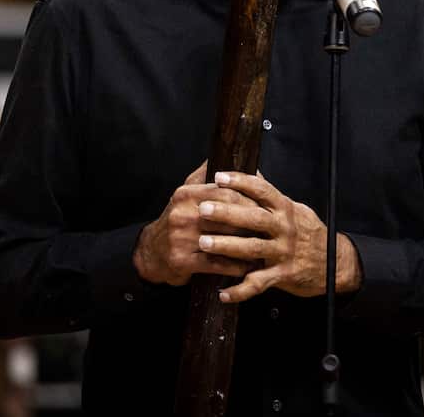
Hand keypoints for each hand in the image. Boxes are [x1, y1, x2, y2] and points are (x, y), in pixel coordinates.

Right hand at [132, 161, 255, 285]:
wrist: (151, 251)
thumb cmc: (178, 221)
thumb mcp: (187, 195)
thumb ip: (206, 176)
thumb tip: (228, 156)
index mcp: (186, 194)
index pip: (225, 191)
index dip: (249, 199)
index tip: (267, 206)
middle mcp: (182, 214)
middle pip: (227, 214)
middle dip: (252, 222)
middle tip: (271, 228)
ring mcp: (180, 238)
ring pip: (223, 239)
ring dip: (247, 246)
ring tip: (265, 248)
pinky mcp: (182, 260)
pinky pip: (216, 264)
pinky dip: (235, 266)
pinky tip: (249, 267)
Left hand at [197, 170, 361, 303]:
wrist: (335, 263)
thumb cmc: (307, 232)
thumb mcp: (294, 209)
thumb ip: (272, 196)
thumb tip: (253, 174)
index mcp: (285, 208)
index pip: (262, 190)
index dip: (240, 182)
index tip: (219, 177)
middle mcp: (284, 228)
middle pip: (253, 218)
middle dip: (227, 213)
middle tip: (203, 209)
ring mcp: (283, 252)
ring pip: (252, 248)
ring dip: (226, 246)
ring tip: (204, 243)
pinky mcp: (283, 275)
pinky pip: (258, 284)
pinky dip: (240, 290)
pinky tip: (223, 293)